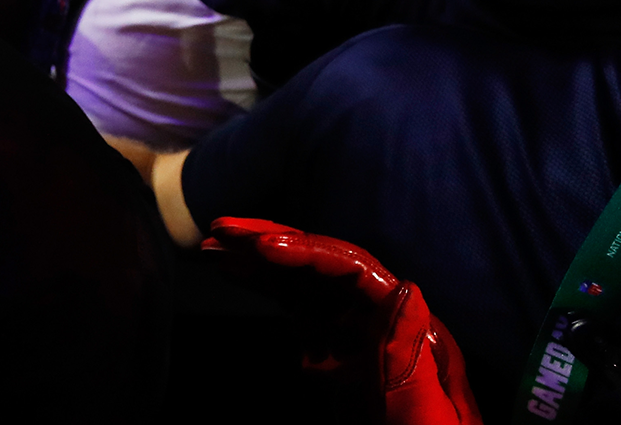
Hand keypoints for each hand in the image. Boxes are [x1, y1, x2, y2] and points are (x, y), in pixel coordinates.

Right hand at [203, 218, 481, 424]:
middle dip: (272, 243)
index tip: (263, 247)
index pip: (354, 271)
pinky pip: (298, 307)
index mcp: (409, 328)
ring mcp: (356, 336)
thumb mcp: (423, 412)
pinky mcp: (335, 352)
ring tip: (214, 245)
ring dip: (258, 260)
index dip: (308, 252)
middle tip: (222, 230)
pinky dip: (265, 287)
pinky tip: (236, 274)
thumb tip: (405, 290)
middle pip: (322, 267)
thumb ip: (408, 356)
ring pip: (304, 282)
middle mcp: (380, 322)